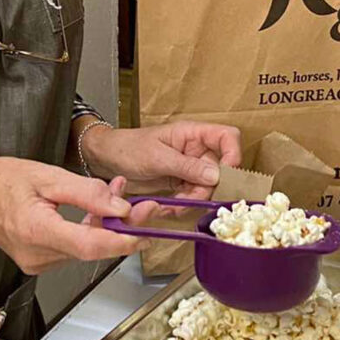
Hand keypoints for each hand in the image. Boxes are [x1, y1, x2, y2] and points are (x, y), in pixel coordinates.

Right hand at [0, 157, 150, 274]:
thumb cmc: (2, 180)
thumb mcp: (49, 176)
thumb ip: (88, 193)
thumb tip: (121, 209)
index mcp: (37, 232)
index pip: (90, 246)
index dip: (121, 241)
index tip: (144, 232)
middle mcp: (38, 256)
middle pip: (91, 247)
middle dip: (120, 226)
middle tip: (144, 205)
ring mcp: (37, 262)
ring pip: (85, 247)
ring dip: (105, 225)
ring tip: (116, 194)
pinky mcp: (38, 260)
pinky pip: (72, 247)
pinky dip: (88, 229)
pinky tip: (97, 209)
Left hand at [81, 121, 241, 200]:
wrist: (107, 160)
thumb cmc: (128, 147)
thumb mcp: (157, 157)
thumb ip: (186, 166)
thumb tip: (216, 175)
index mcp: (192, 133)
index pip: (227, 137)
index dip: (232, 155)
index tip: (224, 176)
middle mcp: (195, 149)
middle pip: (219, 168)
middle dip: (207, 187)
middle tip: (190, 199)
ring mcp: (189, 166)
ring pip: (207, 186)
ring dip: (194, 199)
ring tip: (174, 205)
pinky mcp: (181, 181)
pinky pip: (193, 194)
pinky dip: (184, 203)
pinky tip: (170, 206)